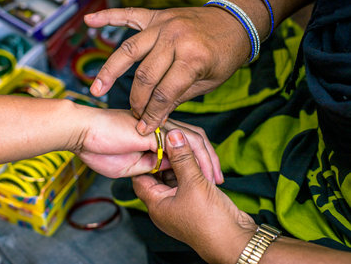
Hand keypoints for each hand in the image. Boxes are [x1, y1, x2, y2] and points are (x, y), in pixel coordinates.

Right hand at [72, 106, 221, 182]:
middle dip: (210, 160)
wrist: (82, 133)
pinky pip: (183, 143)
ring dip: (208, 161)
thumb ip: (149, 167)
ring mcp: (159, 126)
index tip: (208, 179)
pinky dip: (195, 157)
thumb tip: (166, 170)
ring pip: (194, 140)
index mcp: (155, 135)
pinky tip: (203, 172)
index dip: (199, 159)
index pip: (185, 144)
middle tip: (219, 180)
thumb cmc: (99, 149)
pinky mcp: (155, 129)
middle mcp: (161, 128)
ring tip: (216, 179)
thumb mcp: (130, 166)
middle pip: (195, 139)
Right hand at [84, 7, 249, 134]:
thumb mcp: (208, 82)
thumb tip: (155, 117)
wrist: (236, 21)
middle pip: (144, 76)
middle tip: (133, 115)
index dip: (152, 115)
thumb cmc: (225, 55)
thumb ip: (178, 97)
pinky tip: (90, 20)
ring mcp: (164, 25)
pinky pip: (128, 15)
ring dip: (110, 71)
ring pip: (129, 50)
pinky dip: (108, 16)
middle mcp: (175, 39)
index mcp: (193, 58)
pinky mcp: (157, 16)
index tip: (143, 129)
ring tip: (96, 89)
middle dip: (137, 101)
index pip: (164, 93)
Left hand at [132, 129, 255, 262]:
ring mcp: (179, 204)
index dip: (146, 158)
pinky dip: (192, 171)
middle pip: (158, 175)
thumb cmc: (210, 220)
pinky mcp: (194, 202)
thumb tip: (173, 135)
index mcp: (156, 204)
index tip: (154, 142)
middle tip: (172, 140)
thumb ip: (182, 158)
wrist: (235, 241)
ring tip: (187, 146)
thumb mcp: (193, 183)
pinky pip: (188, 182)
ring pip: (175, 177)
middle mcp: (164, 205)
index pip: (141, 177)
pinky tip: (199, 160)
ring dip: (182, 163)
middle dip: (166, 158)